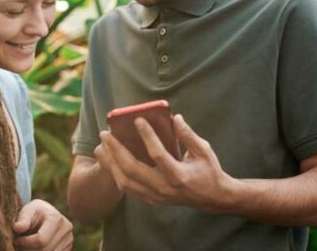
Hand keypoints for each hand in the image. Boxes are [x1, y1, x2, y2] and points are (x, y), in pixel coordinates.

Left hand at [13, 199, 72, 250]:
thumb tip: (17, 228)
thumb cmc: (33, 212)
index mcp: (56, 218)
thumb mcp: (26, 212)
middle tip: (19, 246)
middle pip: (45, 250)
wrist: (45, 213)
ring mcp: (69, 239)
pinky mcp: (69, 247)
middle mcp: (66, 229)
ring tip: (26, 247)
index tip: (16, 240)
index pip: (41, 240)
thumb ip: (22, 220)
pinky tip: (34, 248)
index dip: (25, 243)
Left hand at [97, 114, 235, 211]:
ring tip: (103, 147)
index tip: (137, 120)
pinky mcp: (152, 199)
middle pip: (132, 169)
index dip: (147, 136)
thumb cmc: (209, 170)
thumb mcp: (203, 150)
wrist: (213, 198)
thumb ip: (188, 135)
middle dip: (116, 150)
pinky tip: (110, 161)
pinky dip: (117, 174)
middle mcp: (164, 187)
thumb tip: (174, 117)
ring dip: (111, 163)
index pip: (158, 154)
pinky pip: (128, 188)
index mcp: (179, 175)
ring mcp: (156, 196)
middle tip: (105, 133)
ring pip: (125, 181)